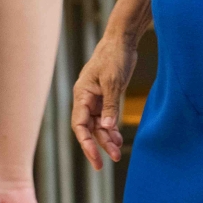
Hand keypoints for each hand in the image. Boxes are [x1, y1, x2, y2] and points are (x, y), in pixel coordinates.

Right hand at [72, 32, 137, 168]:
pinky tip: (118, 139)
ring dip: (107, 139)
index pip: (79, 125)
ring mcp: (96, 99)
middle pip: (89, 128)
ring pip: (98, 125)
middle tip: (109, 162)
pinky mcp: (106, 97)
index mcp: (82, 94)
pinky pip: (106, 118)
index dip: (86, 143)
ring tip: (117, 153)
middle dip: (98, 145)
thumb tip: (107, 127)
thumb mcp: (113, 82)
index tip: (96, 157)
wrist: (122, 40)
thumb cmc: (114, 57)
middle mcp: (86, 99)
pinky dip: (112, 129)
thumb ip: (110, 105)